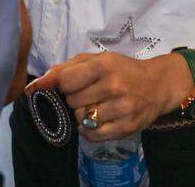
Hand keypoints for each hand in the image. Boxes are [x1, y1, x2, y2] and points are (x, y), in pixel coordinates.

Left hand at [24, 51, 189, 140]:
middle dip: (74, 98)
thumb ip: (67, 68)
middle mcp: (114, 86)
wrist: (157, 84)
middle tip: (87, 93)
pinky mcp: (127, 127)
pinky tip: (95, 121)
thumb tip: (37, 84)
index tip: (59, 86)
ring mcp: (122, 108)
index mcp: (104, 65)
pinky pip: (92, 135)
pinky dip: (88, 131)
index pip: (65, 81)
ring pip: (81, 118)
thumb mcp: (97, 59)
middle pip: (72, 101)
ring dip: (82, 114)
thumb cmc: (121, 69)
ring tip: (95, 106)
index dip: (61, 84)